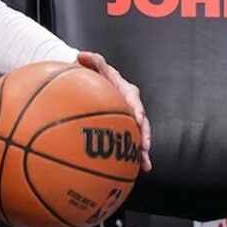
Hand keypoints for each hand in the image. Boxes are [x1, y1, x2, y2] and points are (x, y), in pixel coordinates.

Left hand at [76, 51, 151, 171]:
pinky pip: (127, 143)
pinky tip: (131, 171)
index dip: (137, 111)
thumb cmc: (93, 74)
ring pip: (138, 136)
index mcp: (127, 91)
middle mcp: (131, 106)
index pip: (134, 101)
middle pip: (141, 122)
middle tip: (144, 148)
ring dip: (142, 151)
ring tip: (144, 165)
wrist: (90, 83)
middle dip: (144, 136)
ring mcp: (128, 119)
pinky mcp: (122, 129)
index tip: (138, 120)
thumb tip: (81, 55)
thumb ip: (92, 61)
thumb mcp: (94, 66)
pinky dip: (130, 156)